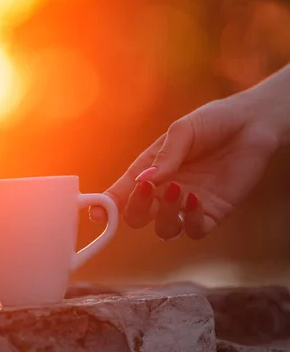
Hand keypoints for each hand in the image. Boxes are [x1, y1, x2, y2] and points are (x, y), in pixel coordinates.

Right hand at [90, 92, 280, 239]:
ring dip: (164, 214)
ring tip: (178, 188)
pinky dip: (190, 219)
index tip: (98, 212)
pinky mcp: (212, 212)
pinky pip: (194, 229)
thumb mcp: (183, 131)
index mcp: (148, 170)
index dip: (106, 205)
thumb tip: (144, 180)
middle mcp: (163, 191)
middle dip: (135, 209)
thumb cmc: (212, 122)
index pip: (121, 193)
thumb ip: (165, 157)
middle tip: (147, 188)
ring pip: (164, 228)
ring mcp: (186, 204)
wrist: (252, 124)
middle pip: (137, 217)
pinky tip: (194, 198)